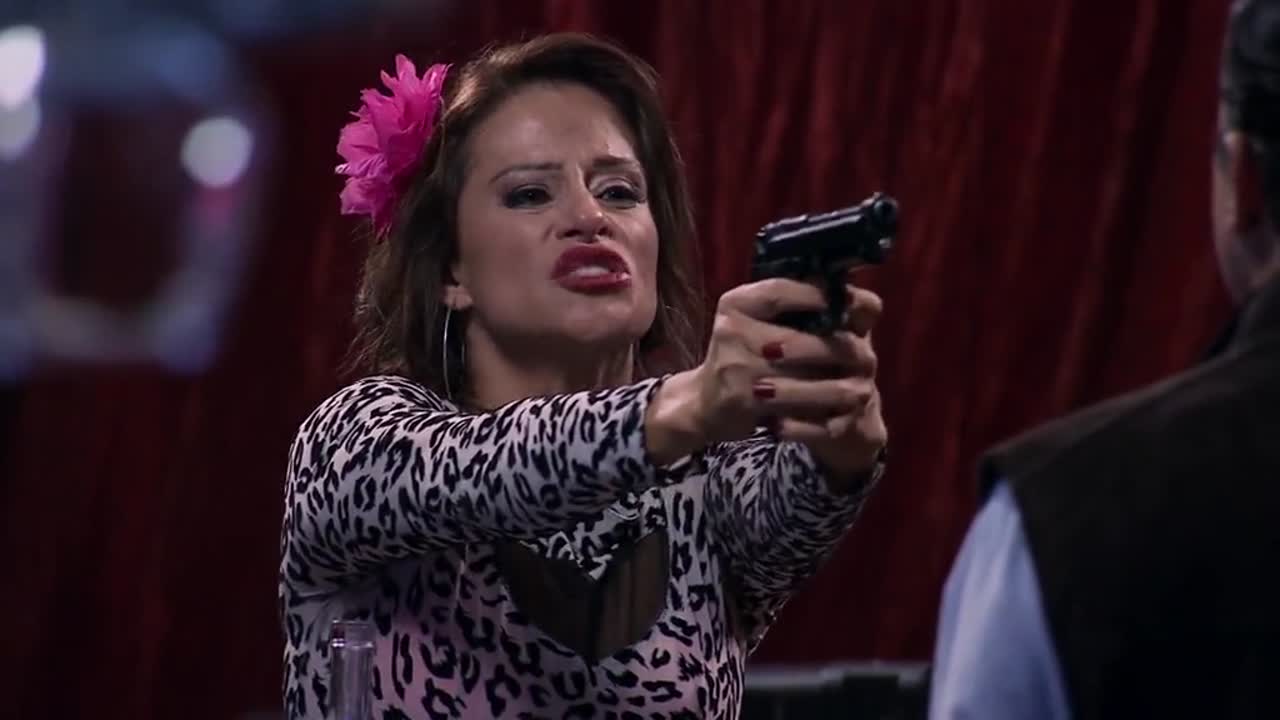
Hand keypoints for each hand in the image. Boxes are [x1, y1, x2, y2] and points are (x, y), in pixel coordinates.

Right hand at [645, 273, 887, 477]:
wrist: (705, 402)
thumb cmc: (744, 354)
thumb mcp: (759, 322)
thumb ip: (798, 305)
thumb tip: (858, 298)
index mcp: (736, 304)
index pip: (781, 291)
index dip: (819, 298)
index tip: (850, 305)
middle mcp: (732, 331)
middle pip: (798, 339)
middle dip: (837, 351)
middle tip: (867, 358)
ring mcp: (735, 367)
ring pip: (800, 378)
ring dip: (836, 387)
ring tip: (862, 390)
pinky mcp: (742, 402)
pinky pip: (792, 407)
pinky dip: (818, 412)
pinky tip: (839, 413)